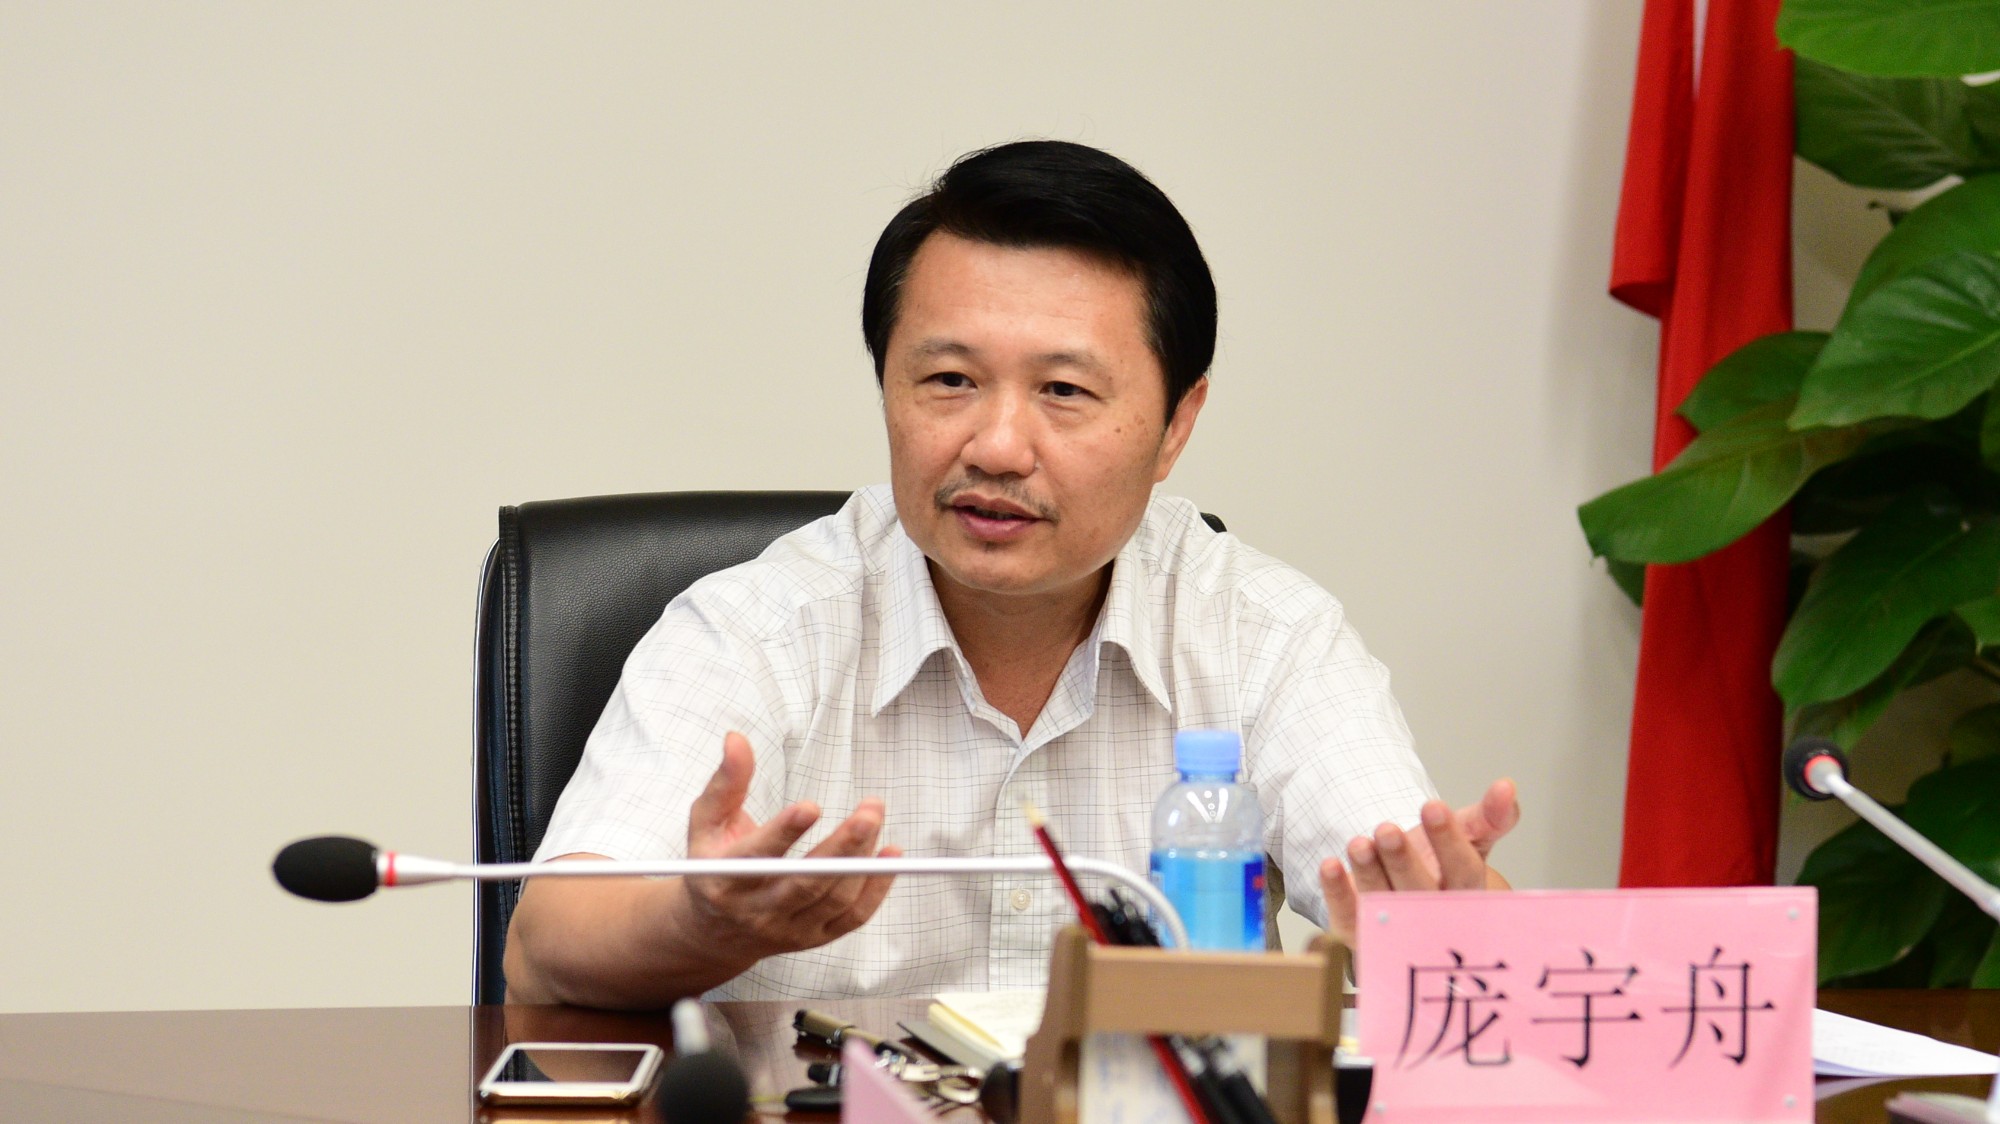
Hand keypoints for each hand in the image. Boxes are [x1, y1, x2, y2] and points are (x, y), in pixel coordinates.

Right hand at [681, 731, 900, 959]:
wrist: (713, 932)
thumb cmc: (712, 867)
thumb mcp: (706, 823)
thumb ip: (726, 783)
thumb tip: (736, 740)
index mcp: (724, 880)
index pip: (757, 858)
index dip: (784, 834)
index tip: (811, 807)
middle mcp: (756, 911)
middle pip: (805, 884)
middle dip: (841, 847)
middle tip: (869, 812)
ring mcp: (787, 929)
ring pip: (833, 899)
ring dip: (862, 859)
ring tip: (873, 818)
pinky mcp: (813, 938)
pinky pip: (852, 919)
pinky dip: (876, 889)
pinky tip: (889, 856)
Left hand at [1317, 778, 1518, 947]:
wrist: (1409, 896)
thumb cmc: (1441, 865)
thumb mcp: (1468, 838)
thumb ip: (1488, 816)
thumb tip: (1507, 786)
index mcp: (1466, 893)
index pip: (1462, 869)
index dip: (1448, 840)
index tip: (1432, 807)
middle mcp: (1432, 916)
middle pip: (1418, 890)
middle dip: (1402, 859)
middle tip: (1386, 829)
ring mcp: (1396, 928)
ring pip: (1382, 902)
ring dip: (1368, 873)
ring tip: (1358, 844)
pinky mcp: (1361, 934)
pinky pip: (1348, 917)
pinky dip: (1337, 893)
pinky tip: (1329, 866)